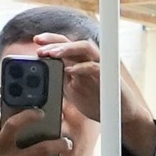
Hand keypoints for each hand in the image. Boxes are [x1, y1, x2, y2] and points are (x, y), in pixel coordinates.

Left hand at [36, 33, 155, 155]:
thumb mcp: (72, 91)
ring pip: (85, 48)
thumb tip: (40, 77)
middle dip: (54, 42)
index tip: (36, 41)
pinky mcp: (109, 77)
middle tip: (39, 47)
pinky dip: (81, 68)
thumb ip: (59, 81)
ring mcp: (101, 66)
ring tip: (52, 54)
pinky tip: (69, 71)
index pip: (64, 45)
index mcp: (80, 61)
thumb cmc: (97, 101)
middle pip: (72, 42)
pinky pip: (95, 67)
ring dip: (67, 49)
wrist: (120, 115)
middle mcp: (90, 59)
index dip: (51, 40)